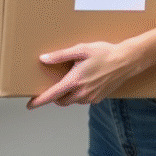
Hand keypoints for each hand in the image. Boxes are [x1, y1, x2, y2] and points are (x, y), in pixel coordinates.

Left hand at [25, 25, 155, 109]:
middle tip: (52, 85)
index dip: (39, 101)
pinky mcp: (98, 98)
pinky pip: (83, 100)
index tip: (29, 105)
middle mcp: (82, 93)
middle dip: (54, 96)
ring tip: (70, 79)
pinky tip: (83, 81)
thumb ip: (60, 55)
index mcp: (75, 81)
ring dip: (67, 95)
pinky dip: (78, 94)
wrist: (126, 61)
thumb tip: (44, 59)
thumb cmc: (104, 53)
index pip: (52, 95)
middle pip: (60, 100)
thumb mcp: (80, 50)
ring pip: (72, 101)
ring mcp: (91, 98)